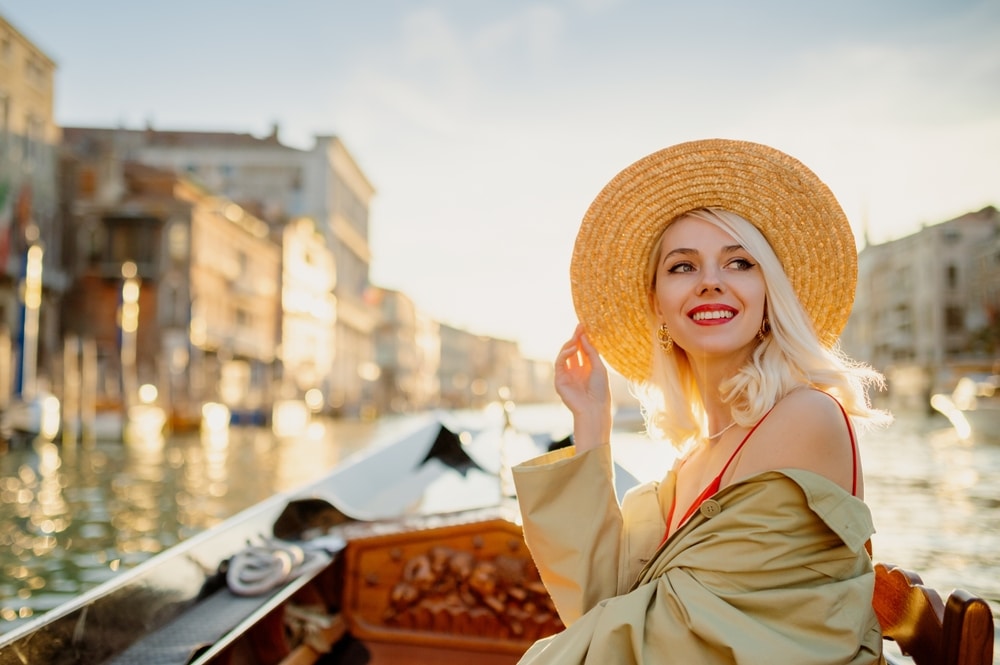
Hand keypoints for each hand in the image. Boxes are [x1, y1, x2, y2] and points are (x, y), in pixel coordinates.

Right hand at [554, 324, 611, 451]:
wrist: (594, 408)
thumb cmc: (600, 390)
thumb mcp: (598, 367)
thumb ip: (590, 351)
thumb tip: (582, 336)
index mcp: (586, 368)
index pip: (582, 350)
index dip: (582, 338)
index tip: (583, 326)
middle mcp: (575, 371)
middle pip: (572, 350)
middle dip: (575, 338)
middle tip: (579, 328)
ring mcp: (567, 375)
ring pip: (564, 355)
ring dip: (569, 345)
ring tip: (575, 338)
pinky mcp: (559, 380)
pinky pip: (559, 363)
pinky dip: (564, 354)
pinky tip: (572, 349)